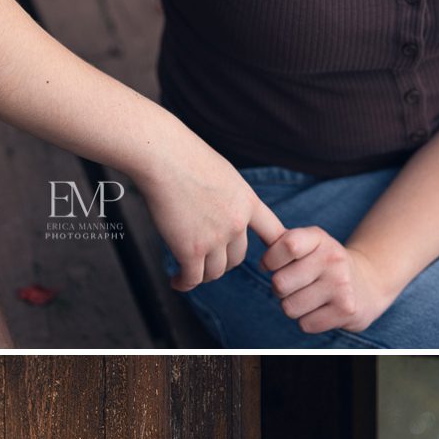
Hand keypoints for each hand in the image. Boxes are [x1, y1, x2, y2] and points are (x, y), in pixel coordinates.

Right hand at [141, 134, 287, 290]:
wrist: (163, 156)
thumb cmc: (184, 156)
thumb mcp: (223, 174)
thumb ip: (228, 196)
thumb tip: (219, 207)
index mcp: (249, 203)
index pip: (275, 234)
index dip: (275, 251)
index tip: (268, 262)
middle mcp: (237, 223)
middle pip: (238, 258)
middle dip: (224, 263)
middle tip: (208, 263)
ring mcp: (215, 238)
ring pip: (216, 271)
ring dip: (203, 275)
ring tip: (190, 273)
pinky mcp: (191, 249)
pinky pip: (193, 277)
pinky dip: (185, 283)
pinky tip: (177, 281)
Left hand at [259, 226, 395, 334]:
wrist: (369, 284)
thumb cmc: (324, 265)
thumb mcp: (308, 245)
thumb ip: (279, 243)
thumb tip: (249, 249)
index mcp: (319, 239)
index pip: (286, 245)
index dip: (271, 260)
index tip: (275, 265)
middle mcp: (333, 259)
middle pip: (280, 284)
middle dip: (281, 290)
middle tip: (298, 286)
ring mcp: (341, 285)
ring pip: (290, 307)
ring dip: (295, 307)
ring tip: (311, 298)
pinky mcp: (346, 310)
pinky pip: (305, 324)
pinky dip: (309, 321)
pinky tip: (323, 310)